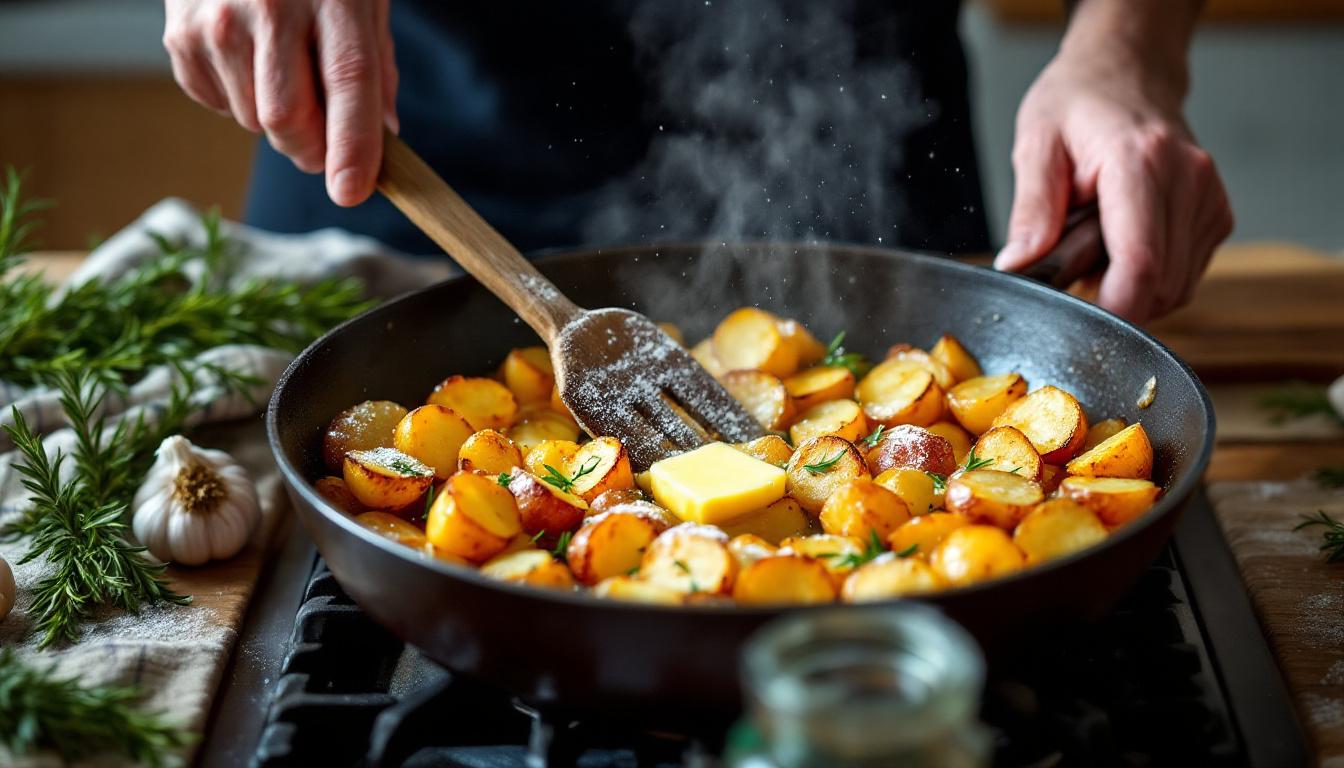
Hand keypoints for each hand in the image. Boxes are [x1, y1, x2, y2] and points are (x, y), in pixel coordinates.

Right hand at [163, 0, 397, 206]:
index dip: (352, 146)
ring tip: (281, 73)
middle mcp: (271, 5)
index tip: (351, 191)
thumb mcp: (363, 3)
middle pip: (287, 120)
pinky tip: (246, 59)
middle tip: (323, 146)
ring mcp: (217, 19)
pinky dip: (237, 99)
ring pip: (252, 120)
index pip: (348, 83)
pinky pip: (216, 103)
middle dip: (311, 152)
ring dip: (274, 122)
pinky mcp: (180, 32)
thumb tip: (383, 139)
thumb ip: (375, 70)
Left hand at [994, 25, 1232, 322]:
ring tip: (1096, 244)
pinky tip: (1121, 245)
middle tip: (1072, 267)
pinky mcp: (1217, 215)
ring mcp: (1209, 199)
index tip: (1076, 321)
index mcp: (1139, 162)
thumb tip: (1018, 265)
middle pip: (1161, 286)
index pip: (1140, 264)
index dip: (1111, 309)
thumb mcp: (1036, 145)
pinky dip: (1151, 278)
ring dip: (1131, 288)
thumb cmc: (1078, 104)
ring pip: (1177, 288)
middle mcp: (1187, 180)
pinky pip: (1185, 275)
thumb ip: (1031, 210)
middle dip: (1112, 297)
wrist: (1126, 72)